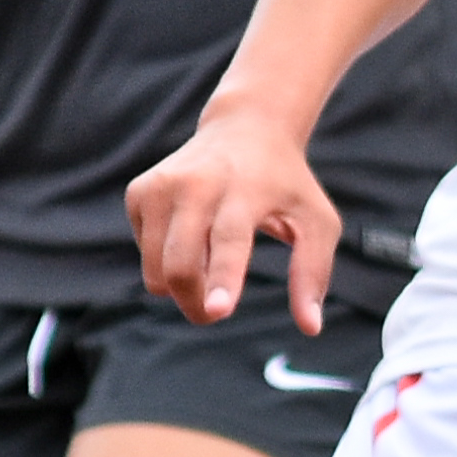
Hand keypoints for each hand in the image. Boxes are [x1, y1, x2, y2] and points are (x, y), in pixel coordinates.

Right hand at [130, 103, 341, 331]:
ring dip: (182, 284)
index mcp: (243, 190)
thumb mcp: (316, 220)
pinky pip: (145, 256)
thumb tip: (311, 327)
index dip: (222, 278)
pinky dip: (166, 258)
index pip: (228, 239)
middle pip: (180, 266)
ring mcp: (161, 186)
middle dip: (196, 304)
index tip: (217, 311)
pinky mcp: (139, 192)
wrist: (244, 129)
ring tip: (211, 254)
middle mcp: (196, 184)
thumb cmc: (285, 184)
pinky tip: (191, 230)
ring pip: (156, 271)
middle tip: (216, 310)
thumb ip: (313, 271)